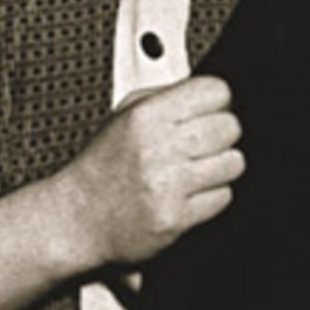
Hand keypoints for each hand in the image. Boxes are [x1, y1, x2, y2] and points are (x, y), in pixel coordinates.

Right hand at [54, 76, 243, 270]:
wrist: (76, 217)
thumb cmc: (102, 166)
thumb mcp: (124, 115)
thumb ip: (167, 96)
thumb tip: (212, 91)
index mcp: (146, 116)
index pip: (214, 91)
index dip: (219, 99)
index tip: (214, 108)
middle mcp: (158, 148)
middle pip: (229, 126)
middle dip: (224, 133)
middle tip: (207, 141)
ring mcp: (167, 185)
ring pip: (233, 162)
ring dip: (222, 165)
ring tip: (199, 168)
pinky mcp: (175, 218)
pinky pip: (223, 197)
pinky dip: (213, 195)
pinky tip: (191, 192)